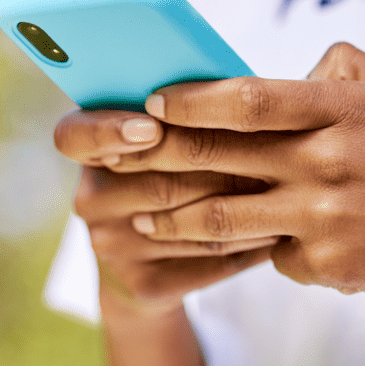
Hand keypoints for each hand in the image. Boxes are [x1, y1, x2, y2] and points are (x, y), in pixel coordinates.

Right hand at [53, 109, 277, 313]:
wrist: (151, 271)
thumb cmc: (171, 180)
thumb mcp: (161, 143)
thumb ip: (181, 114)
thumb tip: (237, 80)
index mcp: (87, 153)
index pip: (74, 136)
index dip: (109, 131)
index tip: (150, 128)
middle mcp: (89, 200)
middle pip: (155, 181)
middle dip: (221, 166)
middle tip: (273, 150)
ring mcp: (110, 246)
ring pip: (190, 220)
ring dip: (246, 203)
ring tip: (290, 186)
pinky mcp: (143, 284)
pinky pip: (207, 259)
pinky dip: (249, 243)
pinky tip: (279, 228)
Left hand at [117, 43, 364, 312]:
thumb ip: (345, 70)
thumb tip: (292, 71)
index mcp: (346, 109)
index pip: (249, 98)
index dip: (192, 98)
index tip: (153, 99)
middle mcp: (327, 163)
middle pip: (219, 157)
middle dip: (158, 154)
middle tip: (116, 154)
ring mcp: (325, 220)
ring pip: (224, 218)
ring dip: (173, 217)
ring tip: (141, 215)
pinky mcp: (328, 268)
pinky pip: (271, 254)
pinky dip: (259, 247)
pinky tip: (249, 245)